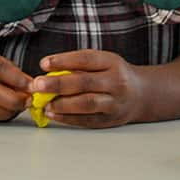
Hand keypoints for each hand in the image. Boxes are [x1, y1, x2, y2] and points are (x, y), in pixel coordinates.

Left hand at [30, 51, 145, 128]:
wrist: (142, 94)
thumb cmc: (112, 73)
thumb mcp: (102, 61)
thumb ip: (78, 65)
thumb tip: (48, 71)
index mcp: (112, 63)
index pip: (86, 59)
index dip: (63, 61)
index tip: (43, 63)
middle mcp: (116, 83)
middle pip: (84, 83)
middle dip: (57, 84)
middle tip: (37, 85)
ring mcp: (115, 103)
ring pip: (86, 104)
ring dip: (62, 104)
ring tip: (43, 103)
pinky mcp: (110, 120)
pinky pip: (87, 120)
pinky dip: (67, 118)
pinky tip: (52, 113)